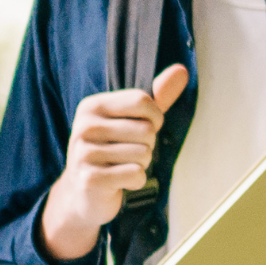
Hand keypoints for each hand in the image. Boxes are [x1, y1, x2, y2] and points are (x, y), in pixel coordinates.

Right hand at [39, 64, 189, 263]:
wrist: (84, 193)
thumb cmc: (112, 152)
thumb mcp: (132, 121)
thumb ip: (157, 98)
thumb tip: (181, 71)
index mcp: (92, 106)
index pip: (143, 100)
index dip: (155, 118)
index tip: (143, 128)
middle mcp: (84, 126)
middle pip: (146, 130)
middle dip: (147, 146)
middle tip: (127, 154)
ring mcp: (84, 153)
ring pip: (143, 154)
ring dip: (141, 165)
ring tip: (121, 167)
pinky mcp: (90, 179)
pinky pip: (136, 175)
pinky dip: (135, 182)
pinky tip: (119, 182)